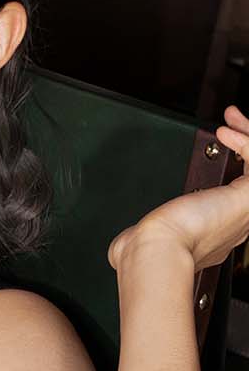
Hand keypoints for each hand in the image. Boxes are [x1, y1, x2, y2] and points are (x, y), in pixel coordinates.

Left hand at [107, 104, 248, 272]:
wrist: (155, 252)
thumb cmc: (147, 249)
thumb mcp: (147, 237)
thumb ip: (146, 231)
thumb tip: (132, 233)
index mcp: (215, 236)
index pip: (233, 196)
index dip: (232, 168)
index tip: (218, 149)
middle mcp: (235, 225)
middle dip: (245, 145)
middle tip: (232, 125)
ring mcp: (244, 213)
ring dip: (248, 137)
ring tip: (233, 118)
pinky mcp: (246, 199)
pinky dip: (246, 141)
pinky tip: (228, 131)